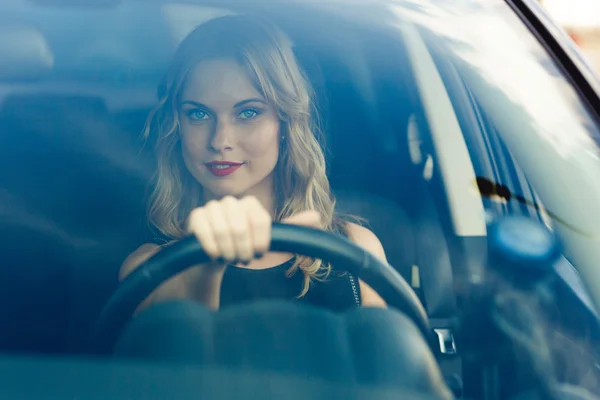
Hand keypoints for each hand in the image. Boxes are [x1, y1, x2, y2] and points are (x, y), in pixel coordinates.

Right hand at [186, 196, 320, 263]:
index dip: (260, 241)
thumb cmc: (246, 249)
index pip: (260, 220)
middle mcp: (231, 202)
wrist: (217, 258)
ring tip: (229, 257)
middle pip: (240, 226)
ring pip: (222, 229)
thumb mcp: (271, 243)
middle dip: (242, 249)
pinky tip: (215, 255)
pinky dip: (212, 247)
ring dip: (228, 251)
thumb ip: (292, 229)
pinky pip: (204, 230)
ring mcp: (211, 207)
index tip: (259, 253)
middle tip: (242, 259)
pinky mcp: (195, 216)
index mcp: (251, 205)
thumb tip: (317, 216)